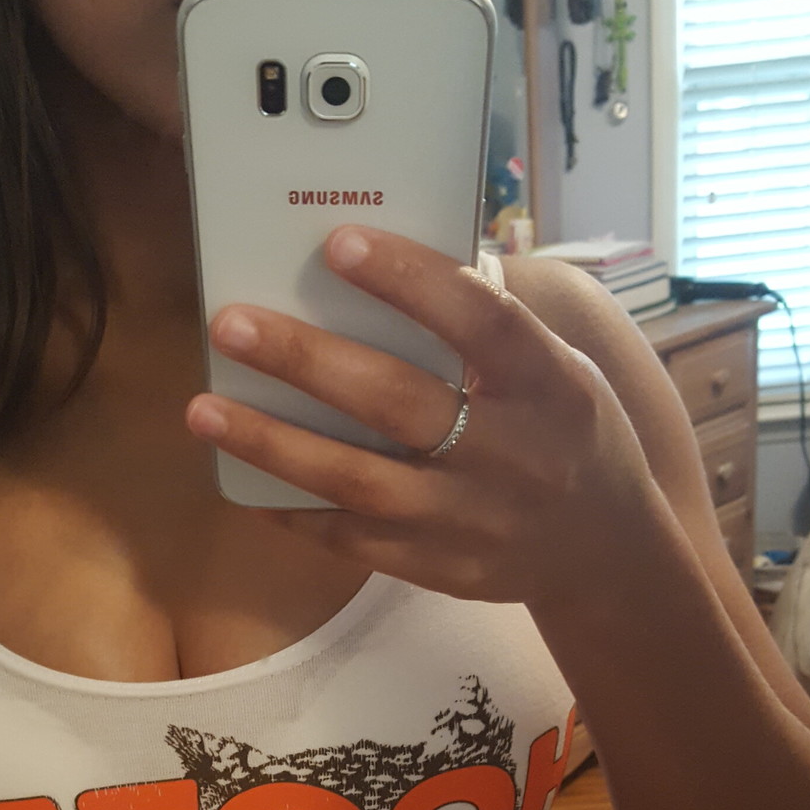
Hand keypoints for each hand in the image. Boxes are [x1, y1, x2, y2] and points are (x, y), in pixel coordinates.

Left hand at [186, 226, 659, 615]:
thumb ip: (489, 329)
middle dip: (307, 360)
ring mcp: (471, 519)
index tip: (336, 243)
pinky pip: (351, 539)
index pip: (480, 321)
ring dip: (273, 442)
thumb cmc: (565, 431)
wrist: (605, 552)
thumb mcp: (560, 368)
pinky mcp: (439, 567)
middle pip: (398, 401)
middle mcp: (512, 453)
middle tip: (230, 323)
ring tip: (204, 408)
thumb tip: (388, 265)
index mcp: (549, 384)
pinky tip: (241, 478)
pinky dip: (292, 509)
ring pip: (358, 480)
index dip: (409, 280)